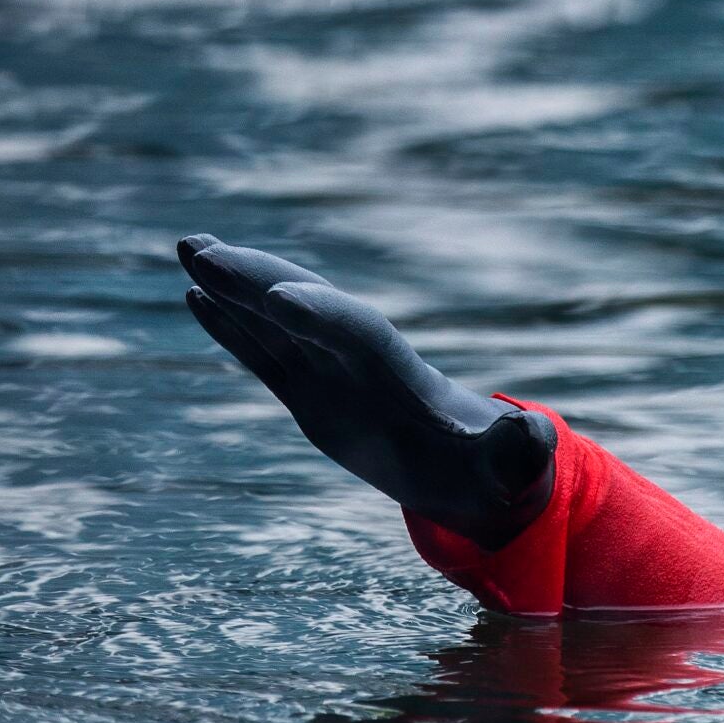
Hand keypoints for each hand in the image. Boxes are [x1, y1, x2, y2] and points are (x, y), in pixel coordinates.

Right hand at [178, 235, 556, 549]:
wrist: (480, 474)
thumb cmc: (497, 472)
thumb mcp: (513, 468)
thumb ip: (520, 451)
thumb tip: (534, 435)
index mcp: (406, 377)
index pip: (358, 335)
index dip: (323, 316)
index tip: (277, 298)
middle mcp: (364, 364)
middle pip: (307, 311)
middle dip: (258, 280)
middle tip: (203, 249)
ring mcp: (335, 375)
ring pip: (276, 323)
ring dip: (232, 288)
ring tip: (189, 248)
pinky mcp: (313, 393)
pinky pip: (266, 354)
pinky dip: (232, 326)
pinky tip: (194, 295)